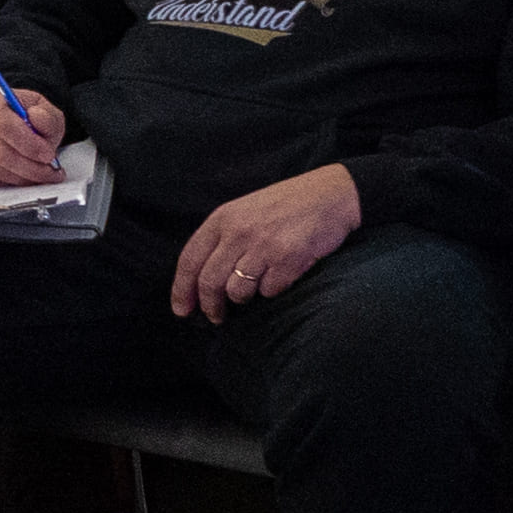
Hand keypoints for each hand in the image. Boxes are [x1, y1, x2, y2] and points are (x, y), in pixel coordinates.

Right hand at [0, 81, 67, 188]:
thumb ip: (47, 117)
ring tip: (42, 176)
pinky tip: (24, 178)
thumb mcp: (46, 113)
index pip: (6, 126)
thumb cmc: (29, 120)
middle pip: (0, 152)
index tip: (48, 156)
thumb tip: (37, 118)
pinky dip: (9, 182)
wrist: (11, 126)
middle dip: (30, 168)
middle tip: (51, 173)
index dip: (29, 145)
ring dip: (22, 178)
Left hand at [167, 163, 363, 322]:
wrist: (331, 195)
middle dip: (209, 307)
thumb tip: (200, 279)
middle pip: (209, 282)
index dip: (181, 290)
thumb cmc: (285, 205)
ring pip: (237, 292)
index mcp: (223, 218)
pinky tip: (280, 277)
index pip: (190, 260)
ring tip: (252, 292)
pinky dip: (271, 291)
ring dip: (242, 299)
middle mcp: (239, 231)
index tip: (181, 310)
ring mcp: (264, 246)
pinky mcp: (288, 259)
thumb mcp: (244, 210)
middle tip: (215, 318)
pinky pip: (269, 291)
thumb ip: (222, 238)